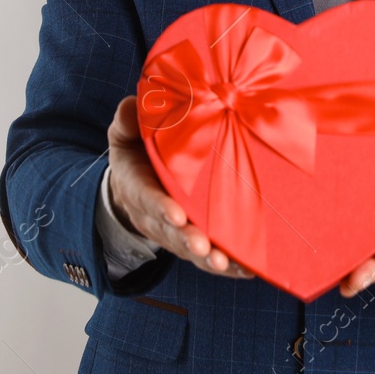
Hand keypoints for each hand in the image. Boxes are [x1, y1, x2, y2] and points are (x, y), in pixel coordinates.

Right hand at [106, 95, 254, 279]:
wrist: (137, 186)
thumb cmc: (136, 156)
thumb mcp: (125, 136)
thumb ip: (127, 122)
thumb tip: (133, 104)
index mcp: (138, 187)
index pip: (148, 199)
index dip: (162, 208)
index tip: (176, 214)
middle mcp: (158, 217)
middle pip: (173, 233)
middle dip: (189, 240)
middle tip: (203, 247)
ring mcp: (177, 233)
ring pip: (193, 250)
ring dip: (210, 258)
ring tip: (227, 263)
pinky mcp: (196, 241)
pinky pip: (211, 257)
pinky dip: (229, 266)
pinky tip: (249, 269)